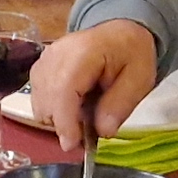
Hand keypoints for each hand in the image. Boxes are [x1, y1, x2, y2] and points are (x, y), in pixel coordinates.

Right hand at [26, 18, 158, 151]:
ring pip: (39, 103)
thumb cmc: (130, 53)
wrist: (119, 33)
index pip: (63, 89)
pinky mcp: (39, 68)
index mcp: (84, 52)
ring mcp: (44, 60)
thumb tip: (103, 132)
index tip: (72, 145)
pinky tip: (74, 105)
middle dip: (64, 123)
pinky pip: (38, 99)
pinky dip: (54, 109)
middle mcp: (56, 54)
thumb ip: (121, 104)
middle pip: (47, 100)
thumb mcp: (140, 79)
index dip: (65, 121)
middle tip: (90, 129)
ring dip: (58, 117)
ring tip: (84, 112)